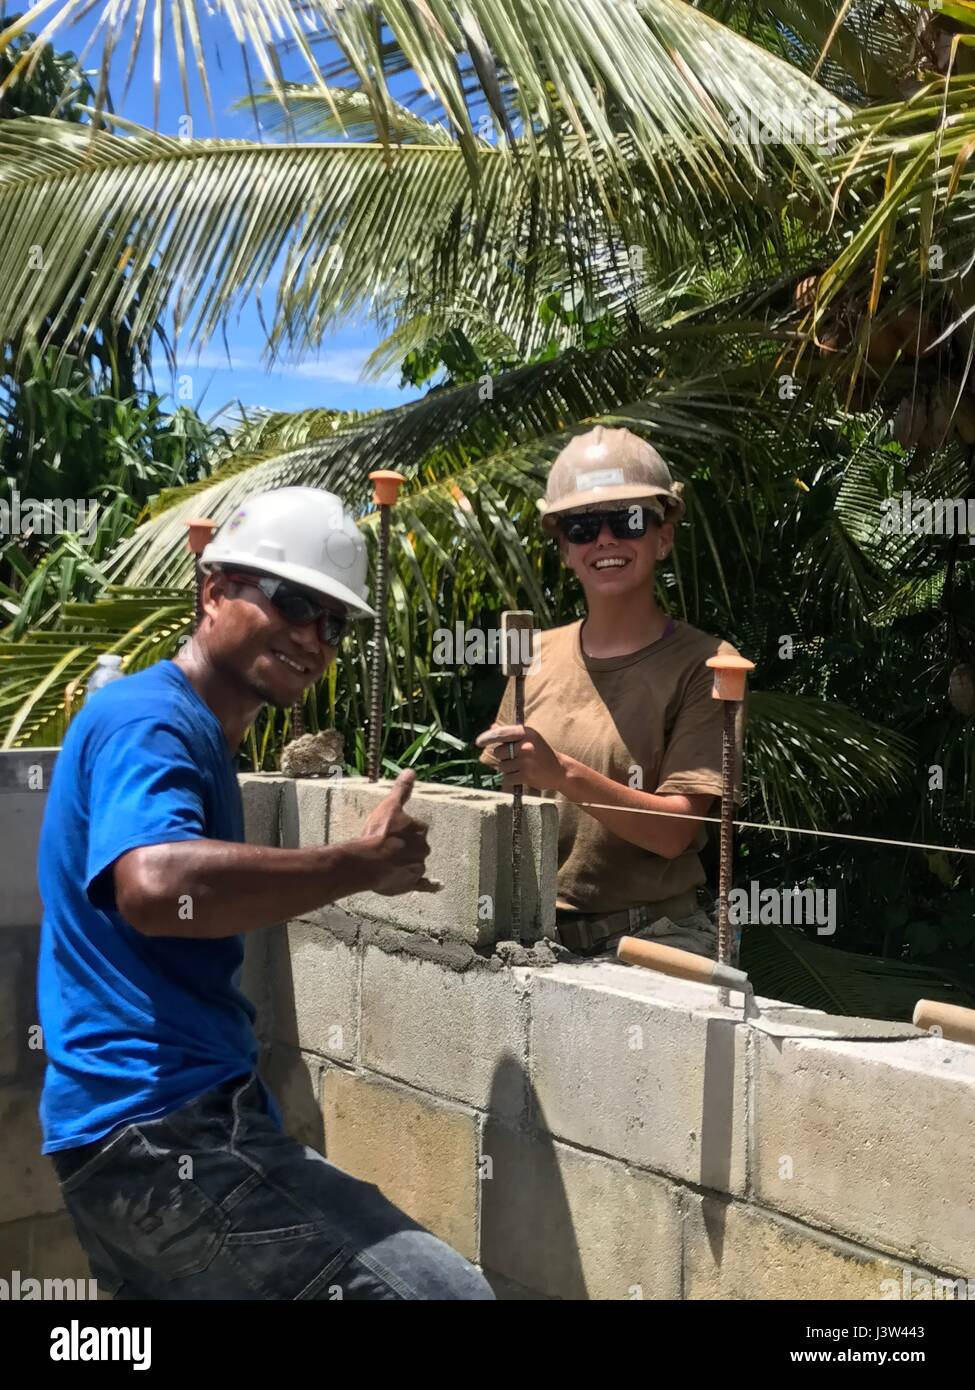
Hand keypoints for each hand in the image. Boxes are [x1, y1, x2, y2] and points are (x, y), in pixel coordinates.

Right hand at [360, 770, 440, 894]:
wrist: (369, 862)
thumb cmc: (378, 833)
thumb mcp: (389, 806)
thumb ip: (402, 790)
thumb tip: (411, 771)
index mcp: (420, 830)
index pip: (417, 827)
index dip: (403, 828)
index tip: (391, 830)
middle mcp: (423, 849)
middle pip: (417, 845)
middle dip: (405, 845)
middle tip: (386, 845)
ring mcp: (418, 868)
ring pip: (416, 862)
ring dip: (407, 861)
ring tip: (388, 861)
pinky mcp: (411, 883)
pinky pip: (424, 884)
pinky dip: (432, 885)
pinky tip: (439, 886)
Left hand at [473, 723, 566, 792]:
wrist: (560, 770)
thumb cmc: (541, 753)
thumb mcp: (529, 739)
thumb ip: (510, 733)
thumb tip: (492, 727)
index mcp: (526, 732)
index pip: (501, 733)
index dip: (487, 737)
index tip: (478, 742)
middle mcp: (526, 745)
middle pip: (498, 752)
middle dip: (503, 757)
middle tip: (516, 759)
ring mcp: (526, 760)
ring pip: (502, 766)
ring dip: (508, 769)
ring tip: (522, 767)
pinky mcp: (526, 774)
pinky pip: (507, 777)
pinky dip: (511, 779)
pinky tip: (523, 776)